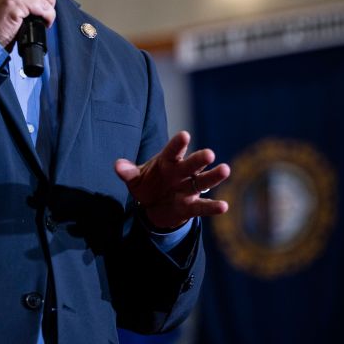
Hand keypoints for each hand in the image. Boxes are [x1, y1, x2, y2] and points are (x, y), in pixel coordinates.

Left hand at [115, 131, 229, 229]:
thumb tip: (118, 166)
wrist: (153, 206)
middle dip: (199, 160)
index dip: (178, 144)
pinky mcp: (191, 206)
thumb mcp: (134, 179)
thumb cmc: (147, 184)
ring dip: (213, 176)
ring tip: (225, 170)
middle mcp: (181, 173)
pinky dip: (212, 207)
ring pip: (202, 181)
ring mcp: (188, 189)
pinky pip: (202, 206)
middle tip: (209, 154)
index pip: (173, 151)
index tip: (185, 136)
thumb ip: (128, 172)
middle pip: (191, 165)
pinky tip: (223, 206)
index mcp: (167, 162)